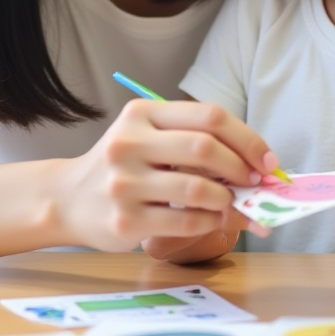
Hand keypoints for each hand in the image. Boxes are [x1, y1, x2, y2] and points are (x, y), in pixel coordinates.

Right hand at [54, 99, 276, 252]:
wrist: (67, 199)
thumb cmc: (122, 166)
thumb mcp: (148, 138)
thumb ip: (194, 143)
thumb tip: (258, 167)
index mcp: (142, 114)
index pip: (209, 116)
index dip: (247, 138)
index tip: (267, 159)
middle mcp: (129, 143)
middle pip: (205, 148)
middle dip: (241, 168)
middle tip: (255, 183)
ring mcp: (124, 182)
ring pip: (198, 189)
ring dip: (227, 200)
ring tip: (231, 204)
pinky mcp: (125, 220)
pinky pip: (185, 221)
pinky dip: (210, 222)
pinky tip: (212, 220)